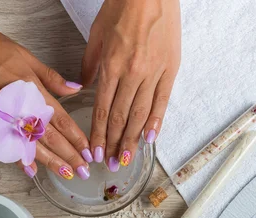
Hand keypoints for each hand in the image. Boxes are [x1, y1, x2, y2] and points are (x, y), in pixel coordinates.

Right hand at [0, 1, 91, 179]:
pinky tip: (30, 169)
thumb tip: (76, 89)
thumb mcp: (25, 56)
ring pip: (28, 144)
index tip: (88, 151)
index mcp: (30, 88)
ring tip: (65, 173)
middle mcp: (16, 105)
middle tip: (83, 170)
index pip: (59, 119)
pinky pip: (4, 143)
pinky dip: (17, 157)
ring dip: (49, 161)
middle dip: (68, 155)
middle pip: (48, 136)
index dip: (75, 137)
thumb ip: (51, 77)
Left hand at [82, 0, 180, 169]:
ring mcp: (154, 73)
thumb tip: (84, 87)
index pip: (104, 109)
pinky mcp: (171, 70)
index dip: (99, 134)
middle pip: (122, 117)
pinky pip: (163, 102)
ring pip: (142, 114)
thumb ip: (91, 65)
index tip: (96, 152)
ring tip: (128, 158)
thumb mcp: (97, 35)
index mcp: (112, 66)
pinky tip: (151, 139)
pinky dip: (156, 122)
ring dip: (134, 139)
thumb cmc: (122, 9)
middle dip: (115, 143)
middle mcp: (133, 74)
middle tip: (112, 165)